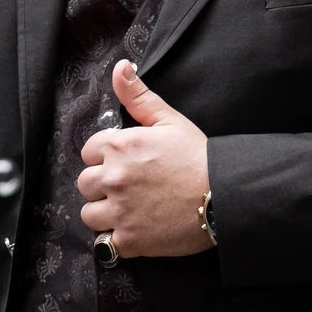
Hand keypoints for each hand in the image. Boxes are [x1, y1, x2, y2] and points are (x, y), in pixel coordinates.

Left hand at [77, 61, 210, 257]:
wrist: (225, 196)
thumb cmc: (199, 157)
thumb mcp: (170, 120)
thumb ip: (138, 96)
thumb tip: (120, 67)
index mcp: (119, 146)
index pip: (88, 152)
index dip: (106, 157)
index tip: (127, 163)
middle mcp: (113, 178)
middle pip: (85, 183)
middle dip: (103, 185)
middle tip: (130, 187)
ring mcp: (119, 211)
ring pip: (89, 214)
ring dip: (105, 213)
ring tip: (130, 210)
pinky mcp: (129, 240)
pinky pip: (105, 243)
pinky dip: (117, 240)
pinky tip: (136, 230)